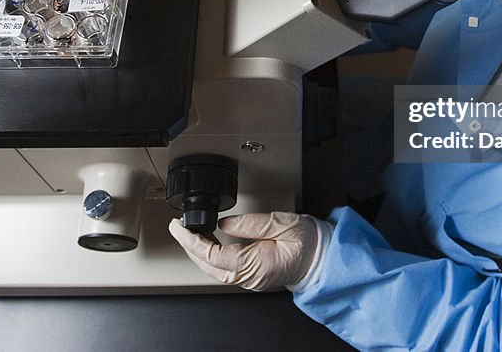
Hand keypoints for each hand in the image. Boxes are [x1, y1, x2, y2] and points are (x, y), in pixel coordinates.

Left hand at [169, 212, 325, 290]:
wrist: (322, 258)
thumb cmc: (309, 242)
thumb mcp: (283, 223)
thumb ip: (252, 223)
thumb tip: (225, 224)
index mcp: (257, 264)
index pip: (214, 255)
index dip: (192, 241)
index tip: (179, 227)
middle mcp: (250, 277)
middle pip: (208, 265)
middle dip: (189, 246)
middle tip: (179, 226)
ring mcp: (249, 279)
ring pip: (213, 269)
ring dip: (198, 251)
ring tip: (190, 231)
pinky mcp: (251, 276)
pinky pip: (223, 268)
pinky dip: (210, 255)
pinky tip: (208, 241)